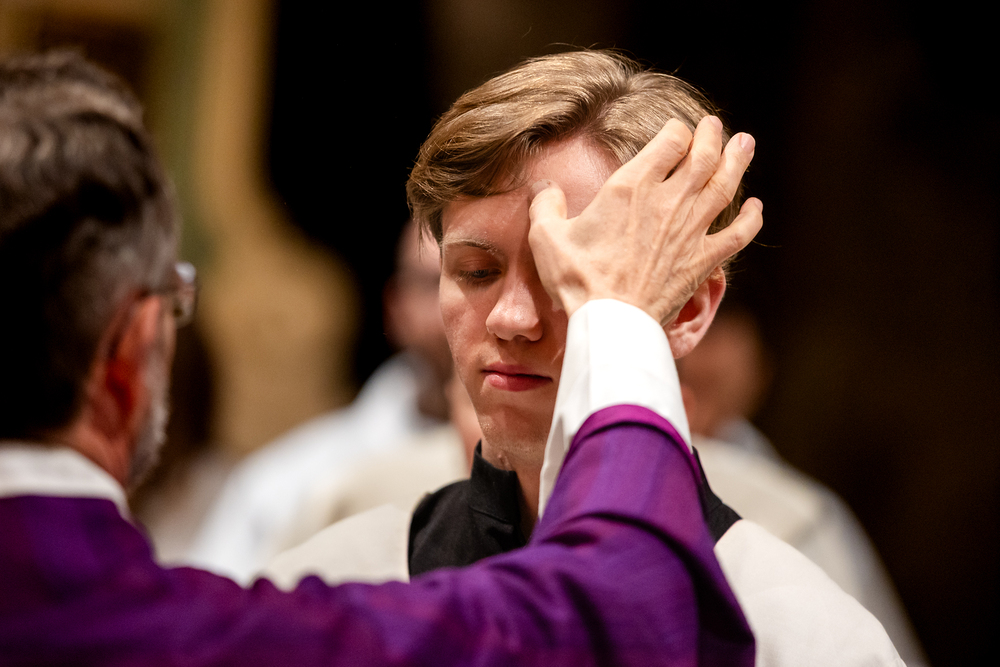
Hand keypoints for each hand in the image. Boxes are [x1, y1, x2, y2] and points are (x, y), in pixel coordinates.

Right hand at [527, 116, 761, 325]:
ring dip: (737, 162)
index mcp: (631, 187)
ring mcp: (689, 231)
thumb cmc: (576, 278)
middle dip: (711, 136)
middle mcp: (667, 202)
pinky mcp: (702, 261)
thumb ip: (546, 205)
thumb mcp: (546, 237)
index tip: (676, 131)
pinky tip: (755, 208)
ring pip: (723, 186)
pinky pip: (737, 235)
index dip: (676, 130)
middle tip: (715, 125)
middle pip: (703, 157)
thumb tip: (544, 187)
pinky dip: (750, 219)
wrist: (610, 321)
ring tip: (746, 143)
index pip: (669, 141)